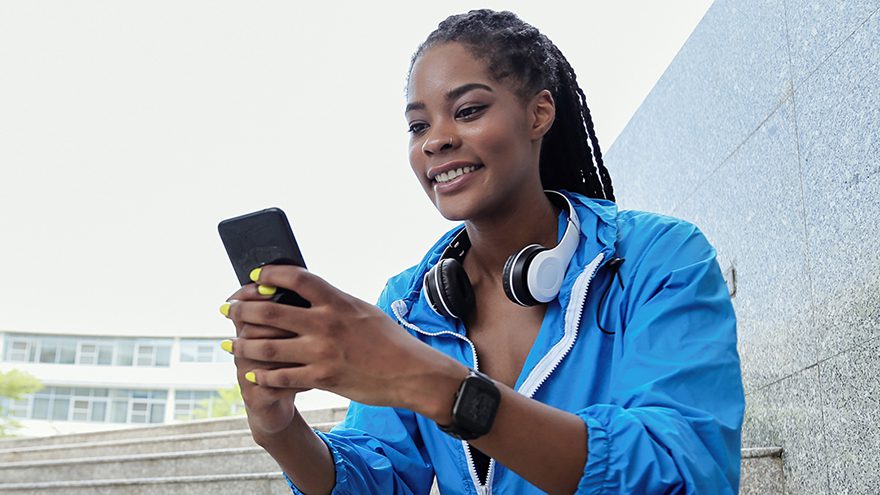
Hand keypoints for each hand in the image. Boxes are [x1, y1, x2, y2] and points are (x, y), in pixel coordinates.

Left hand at [225, 265, 467, 418]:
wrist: (411, 372)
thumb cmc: (389, 339)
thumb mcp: (363, 310)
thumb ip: (334, 303)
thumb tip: (308, 296)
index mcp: (337, 300)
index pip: (294, 278)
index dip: (269, 274)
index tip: (254, 277)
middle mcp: (325, 323)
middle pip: (269, 312)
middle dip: (241, 311)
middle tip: (227, 310)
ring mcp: (321, 352)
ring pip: (268, 348)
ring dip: (243, 346)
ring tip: (230, 345)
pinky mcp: (322, 378)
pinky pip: (282, 377)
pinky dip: (263, 374)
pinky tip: (252, 372)